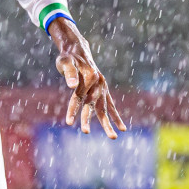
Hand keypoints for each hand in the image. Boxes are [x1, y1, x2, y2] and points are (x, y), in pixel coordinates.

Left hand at [49, 18, 126, 137]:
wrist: (78, 50)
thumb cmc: (69, 57)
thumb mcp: (65, 62)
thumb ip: (69, 73)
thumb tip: (71, 85)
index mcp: (89, 77)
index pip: (79, 97)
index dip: (73, 109)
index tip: (69, 122)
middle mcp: (98, 84)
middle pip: (93, 105)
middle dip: (89, 119)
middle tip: (86, 132)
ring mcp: (102, 88)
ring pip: (104, 108)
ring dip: (108, 123)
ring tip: (114, 137)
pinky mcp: (104, 91)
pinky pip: (111, 106)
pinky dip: (116, 116)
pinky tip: (122, 128)